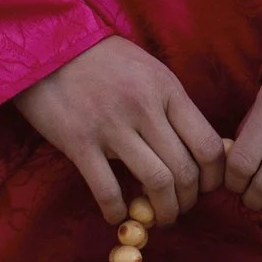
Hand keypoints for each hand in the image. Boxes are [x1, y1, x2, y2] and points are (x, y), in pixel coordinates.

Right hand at [15, 37, 224, 228]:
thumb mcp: (148, 71)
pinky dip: (118, 211)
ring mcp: (112, 126)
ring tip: (159, 218)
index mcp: (167, 89)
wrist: (47, 43)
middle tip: (181, 208)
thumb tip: (197, 147)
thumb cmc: (101, 59)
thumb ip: (171, 105)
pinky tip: (117, 215)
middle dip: (189, 200)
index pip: (207, 144)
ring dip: (164, 210)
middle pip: (185, 170)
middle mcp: (145, 108)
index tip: (207, 188)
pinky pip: (107, 190)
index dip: (214, 177)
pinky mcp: (79, 142)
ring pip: (156, 182)